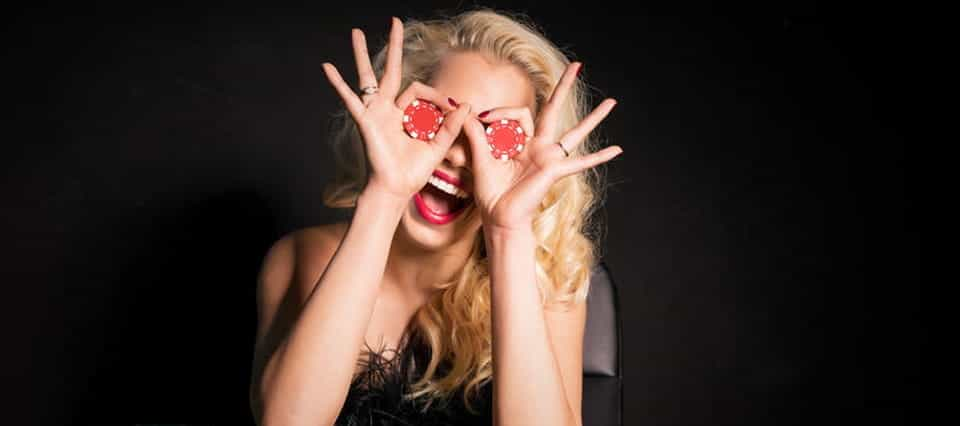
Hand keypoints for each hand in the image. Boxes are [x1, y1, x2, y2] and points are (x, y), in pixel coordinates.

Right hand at [320, 17, 472, 201]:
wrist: (397, 189)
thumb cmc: (415, 171)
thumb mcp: (439, 146)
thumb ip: (452, 126)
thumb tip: (468, 105)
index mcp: (407, 113)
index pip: (421, 91)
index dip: (438, 97)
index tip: (453, 109)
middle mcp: (389, 108)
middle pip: (390, 70)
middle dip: (394, 46)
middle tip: (395, 21)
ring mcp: (375, 112)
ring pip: (368, 76)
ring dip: (361, 54)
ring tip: (355, 32)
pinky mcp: (365, 121)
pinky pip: (350, 99)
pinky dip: (338, 84)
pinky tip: (327, 67)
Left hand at [462, 62, 621, 230]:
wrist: (499, 217)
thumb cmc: (490, 193)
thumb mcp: (479, 159)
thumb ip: (475, 136)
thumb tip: (466, 112)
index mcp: (520, 142)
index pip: (519, 112)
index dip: (501, 111)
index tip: (483, 119)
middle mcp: (538, 146)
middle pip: (554, 110)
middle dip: (564, 87)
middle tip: (578, 65)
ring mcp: (549, 158)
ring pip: (575, 132)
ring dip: (594, 118)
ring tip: (612, 102)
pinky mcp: (555, 171)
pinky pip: (581, 162)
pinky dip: (599, 156)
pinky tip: (618, 150)